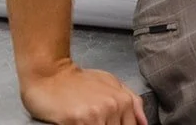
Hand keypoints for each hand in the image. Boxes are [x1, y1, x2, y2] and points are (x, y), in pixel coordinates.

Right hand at [20, 60, 147, 124]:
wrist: (51, 75)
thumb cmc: (79, 80)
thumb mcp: (111, 83)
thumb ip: (131, 101)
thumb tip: (144, 122)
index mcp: (125, 100)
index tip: (110, 123)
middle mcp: (114, 107)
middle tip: (97, 121)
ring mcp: (97, 115)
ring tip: (88, 121)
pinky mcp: (78, 121)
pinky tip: (79, 123)